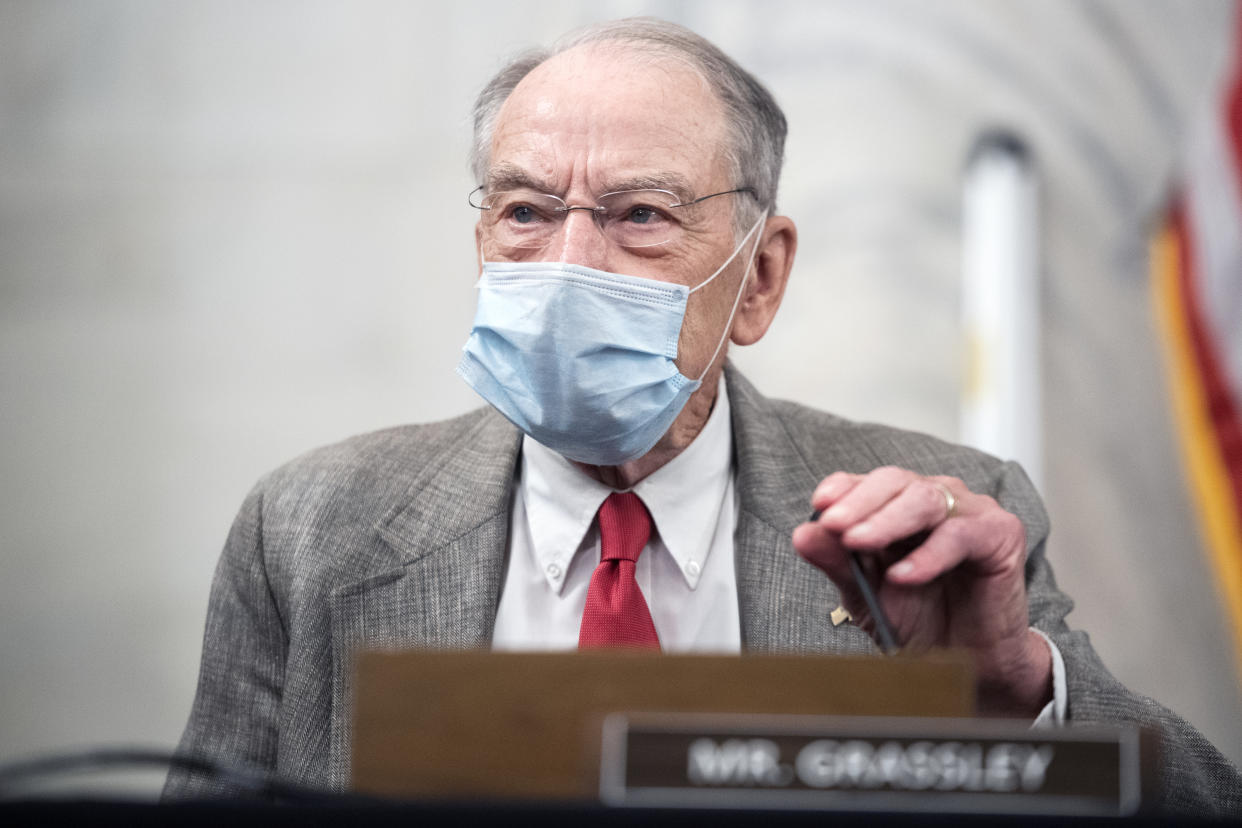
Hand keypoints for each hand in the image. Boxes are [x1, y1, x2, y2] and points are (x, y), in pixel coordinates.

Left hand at [790, 466, 1051, 716]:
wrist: (969, 662)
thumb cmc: (921, 620)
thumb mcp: (866, 594)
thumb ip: (838, 562)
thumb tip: (802, 534)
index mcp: (900, 506)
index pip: (868, 483)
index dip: (843, 488)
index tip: (818, 505)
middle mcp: (935, 499)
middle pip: (895, 482)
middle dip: (859, 503)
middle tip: (833, 525)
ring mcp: (969, 512)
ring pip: (925, 499)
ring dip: (887, 520)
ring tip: (858, 542)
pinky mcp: (1000, 533)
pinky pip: (960, 535)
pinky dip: (928, 555)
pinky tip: (902, 575)